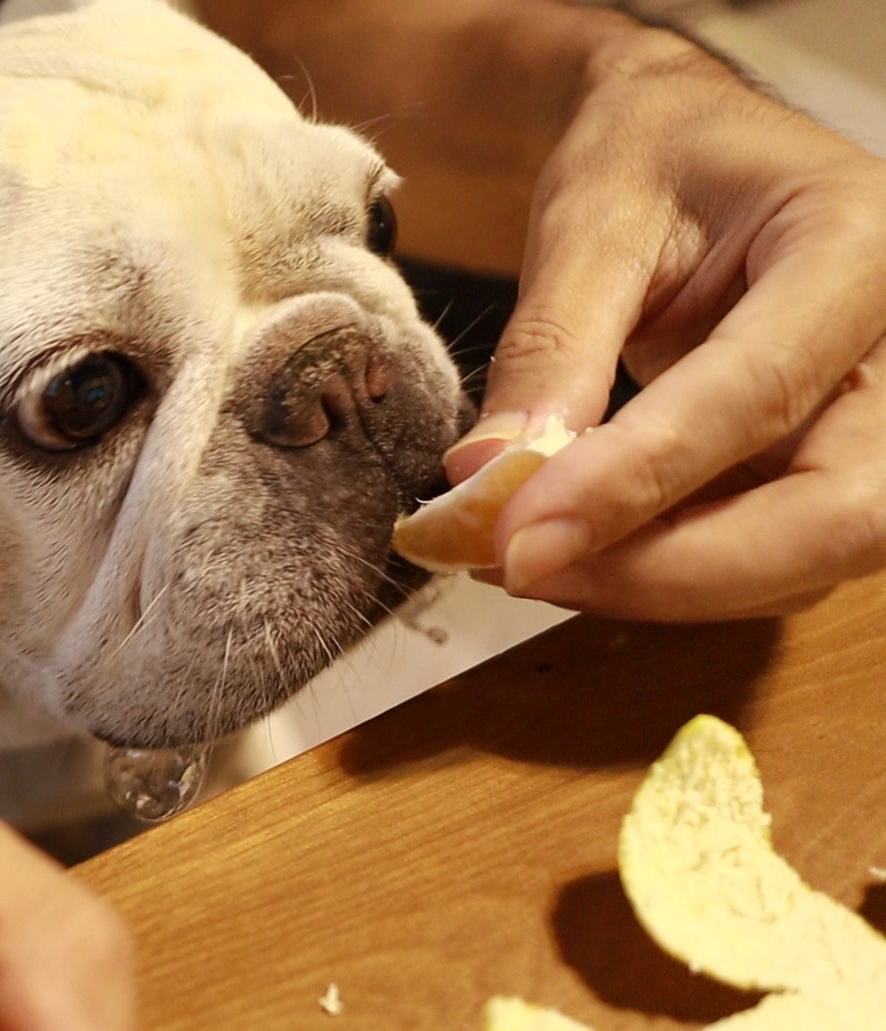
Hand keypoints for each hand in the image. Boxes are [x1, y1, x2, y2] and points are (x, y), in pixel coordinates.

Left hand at [448, 28, 885, 620]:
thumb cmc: (652, 155)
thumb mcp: (587, 220)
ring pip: (809, 555)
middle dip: (674, 567)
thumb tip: (486, 479)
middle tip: (523, 567)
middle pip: (835, 511)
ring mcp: (882, 416)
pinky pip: (770, 555)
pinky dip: (664, 571)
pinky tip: (569, 554)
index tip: (520, 536)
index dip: (638, 480)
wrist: (692, 146)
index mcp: (858, 245)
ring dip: (660, 582)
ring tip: (524, 557)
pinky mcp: (836, 465)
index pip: (759, 391)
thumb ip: (550, 349)